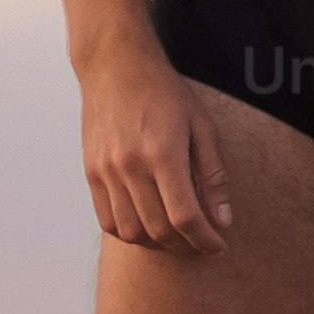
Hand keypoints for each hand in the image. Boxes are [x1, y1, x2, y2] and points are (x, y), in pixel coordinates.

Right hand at [80, 52, 238, 253]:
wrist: (115, 66)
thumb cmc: (164, 92)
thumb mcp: (201, 126)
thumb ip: (213, 175)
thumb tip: (222, 220)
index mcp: (163, 153)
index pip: (185, 216)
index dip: (205, 240)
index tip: (219, 245)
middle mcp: (131, 166)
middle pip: (160, 230)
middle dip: (187, 246)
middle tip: (202, 243)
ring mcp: (106, 171)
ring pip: (132, 232)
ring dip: (158, 244)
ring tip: (177, 236)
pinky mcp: (91, 173)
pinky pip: (108, 221)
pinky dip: (131, 233)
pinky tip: (148, 225)